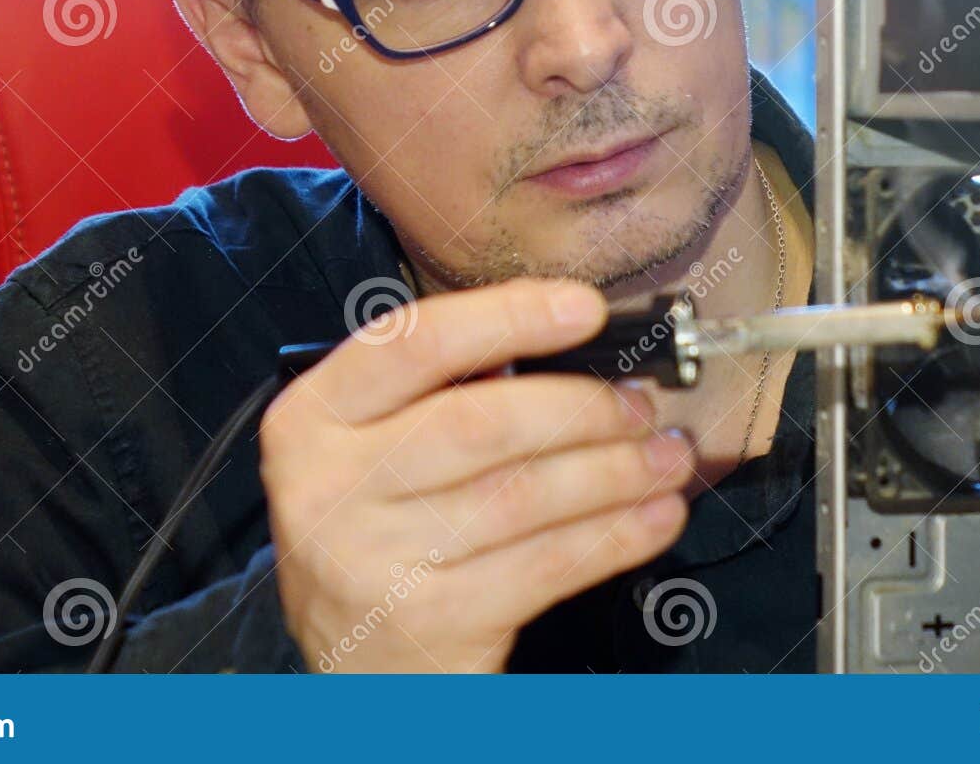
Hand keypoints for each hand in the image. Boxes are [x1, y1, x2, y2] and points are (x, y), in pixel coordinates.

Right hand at [261, 278, 693, 671]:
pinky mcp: (430, 622)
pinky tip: (653, 517)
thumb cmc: (375, 536)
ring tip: (666, 458)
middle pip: (480, 423)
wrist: (348, 671)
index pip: (413, 342)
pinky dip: (615, 535)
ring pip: (524, 496)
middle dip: (581, 408)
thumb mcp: (371, 452)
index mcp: (312, 418)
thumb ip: (437, 394)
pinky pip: (547, 564)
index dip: (509, 316)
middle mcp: (329, 485)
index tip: (585, 308)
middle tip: (639, 406)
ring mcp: (373, 560)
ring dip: (616, 472)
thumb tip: (561, 350)